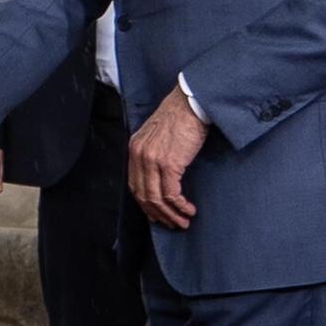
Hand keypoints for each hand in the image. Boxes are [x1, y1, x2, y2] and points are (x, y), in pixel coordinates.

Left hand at [128, 85, 208, 229]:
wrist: (191, 102)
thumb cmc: (180, 115)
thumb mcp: (157, 133)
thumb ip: (153, 152)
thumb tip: (160, 177)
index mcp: (135, 148)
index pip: (134, 185)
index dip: (145, 204)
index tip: (157, 214)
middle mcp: (139, 155)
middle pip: (143, 195)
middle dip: (158, 214)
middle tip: (171, 224)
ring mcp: (152, 160)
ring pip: (157, 199)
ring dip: (171, 215)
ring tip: (183, 222)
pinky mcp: (169, 164)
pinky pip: (172, 194)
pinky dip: (180, 206)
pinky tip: (189, 209)